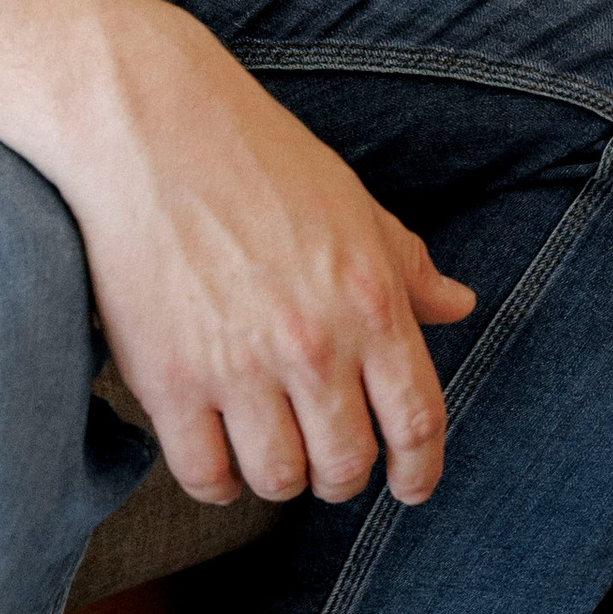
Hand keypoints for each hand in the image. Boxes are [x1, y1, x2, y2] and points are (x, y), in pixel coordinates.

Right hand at [60, 1, 476, 509]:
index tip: (412, 487)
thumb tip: (459, 306)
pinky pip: (204, 474)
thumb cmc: (259, 158)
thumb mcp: (354, 205)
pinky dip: (218, 482)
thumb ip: (408, 267)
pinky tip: (220, 457)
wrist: (153, 126)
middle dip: (343, 475)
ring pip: (278, 479)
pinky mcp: (168, 380)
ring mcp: (239, 367)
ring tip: (272, 451)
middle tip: (328, 462)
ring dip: (281, 477)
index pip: (417, 419)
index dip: (420, 468)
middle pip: (347, 464)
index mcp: (370, 301)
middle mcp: (313, 345)